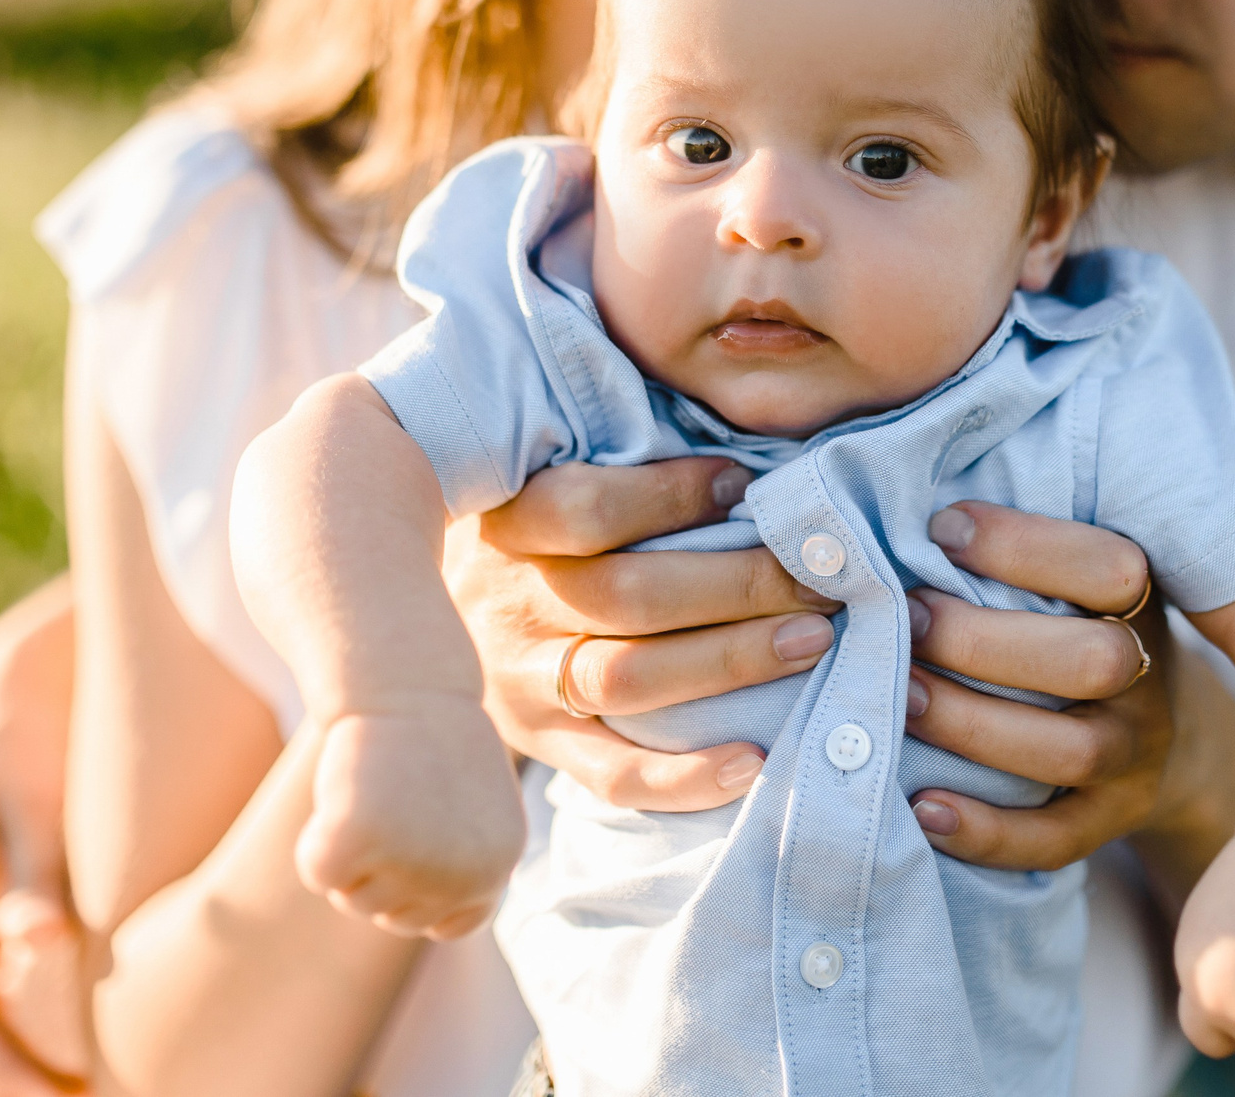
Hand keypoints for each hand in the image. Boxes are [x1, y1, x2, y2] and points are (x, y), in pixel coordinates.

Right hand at [0, 580, 84, 1095]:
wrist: (17, 675)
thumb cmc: (34, 729)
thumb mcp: (37, 796)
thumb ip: (38, 875)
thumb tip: (40, 948)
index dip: (6, 1075)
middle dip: (6, 1085)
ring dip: (10, 1066)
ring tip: (90, 1090)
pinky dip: (14, 1031)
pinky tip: (75, 1053)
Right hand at [297, 703, 525, 939]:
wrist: (405, 681)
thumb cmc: (433, 739)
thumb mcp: (473, 810)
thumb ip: (463, 866)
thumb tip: (445, 924)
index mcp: (499, 865)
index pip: (446, 924)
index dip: (418, 891)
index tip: (412, 839)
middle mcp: (465, 874)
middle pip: (394, 916)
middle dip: (379, 869)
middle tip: (391, 799)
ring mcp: (413, 860)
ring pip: (355, 897)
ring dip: (352, 852)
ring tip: (374, 789)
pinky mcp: (358, 837)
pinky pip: (320, 872)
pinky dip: (316, 840)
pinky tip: (343, 793)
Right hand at [446, 458, 837, 812]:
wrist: (412, 624)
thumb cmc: (522, 534)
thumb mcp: (532, 477)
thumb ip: (609, 460)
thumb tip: (735, 456)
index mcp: (507, 525)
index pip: (583, 506)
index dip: (668, 493)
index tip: (742, 480)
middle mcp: (509, 606)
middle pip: (628, 594)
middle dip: (738, 582)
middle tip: (822, 574)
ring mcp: (522, 685)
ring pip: (629, 678)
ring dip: (731, 660)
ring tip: (811, 640)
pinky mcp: (540, 746)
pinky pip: (611, 776)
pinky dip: (684, 779)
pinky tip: (754, 761)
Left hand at [899, 503, 1221, 874]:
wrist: (1148, 728)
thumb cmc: (1064, 624)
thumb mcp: (1063, 578)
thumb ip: (1007, 551)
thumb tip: (896, 509)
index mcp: (1140, 601)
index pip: (1111, 569)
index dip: (1025, 546)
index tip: (941, 530)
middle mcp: (1149, 678)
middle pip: (1092, 663)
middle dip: (983, 642)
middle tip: (903, 617)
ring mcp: (1135, 756)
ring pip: (1070, 752)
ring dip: (971, 724)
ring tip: (893, 698)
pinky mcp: (1110, 822)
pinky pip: (1056, 840)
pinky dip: (987, 831)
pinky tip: (922, 808)